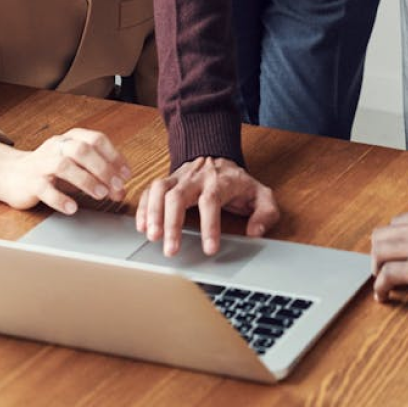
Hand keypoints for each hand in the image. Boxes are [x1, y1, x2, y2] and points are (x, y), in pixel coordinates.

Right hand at [0, 128, 132, 214]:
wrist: (12, 175)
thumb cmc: (49, 171)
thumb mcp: (74, 167)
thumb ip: (97, 175)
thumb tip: (121, 189)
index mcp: (69, 138)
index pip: (96, 139)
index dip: (114, 156)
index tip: (126, 175)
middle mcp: (55, 147)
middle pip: (82, 149)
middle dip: (103, 168)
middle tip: (117, 187)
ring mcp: (41, 164)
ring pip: (64, 165)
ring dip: (86, 180)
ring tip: (100, 195)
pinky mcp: (30, 182)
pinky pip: (45, 189)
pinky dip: (60, 199)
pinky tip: (72, 208)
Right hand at [135, 155, 280, 256]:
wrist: (218, 157)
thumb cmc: (238, 182)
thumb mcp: (262, 195)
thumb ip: (266, 213)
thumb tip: (255, 232)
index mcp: (220, 181)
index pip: (211, 201)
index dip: (209, 225)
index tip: (209, 249)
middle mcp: (196, 177)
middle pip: (178, 196)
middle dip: (172, 223)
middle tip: (170, 249)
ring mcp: (179, 177)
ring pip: (159, 189)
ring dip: (153, 213)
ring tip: (152, 237)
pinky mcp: (167, 180)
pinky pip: (150, 190)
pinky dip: (143, 207)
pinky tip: (142, 226)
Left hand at [369, 208, 407, 310]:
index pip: (398, 223)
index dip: (393, 243)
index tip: (394, 258)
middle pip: (383, 235)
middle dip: (379, 255)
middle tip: (383, 273)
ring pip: (380, 252)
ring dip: (376, 270)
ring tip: (383, 286)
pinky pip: (388, 275)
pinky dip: (380, 286)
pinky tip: (385, 296)